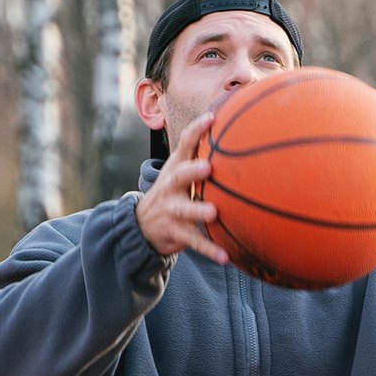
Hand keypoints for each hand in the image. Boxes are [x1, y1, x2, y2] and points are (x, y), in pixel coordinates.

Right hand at [135, 112, 229, 264]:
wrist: (141, 225)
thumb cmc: (172, 194)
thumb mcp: (179, 173)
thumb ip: (199, 158)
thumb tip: (234, 136)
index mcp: (175, 168)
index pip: (184, 144)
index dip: (196, 130)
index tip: (212, 117)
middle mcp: (170, 186)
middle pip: (179, 175)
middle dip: (192, 171)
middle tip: (207, 167)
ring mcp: (170, 209)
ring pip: (183, 210)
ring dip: (197, 211)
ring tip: (213, 213)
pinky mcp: (174, 232)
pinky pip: (193, 242)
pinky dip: (209, 250)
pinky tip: (225, 257)